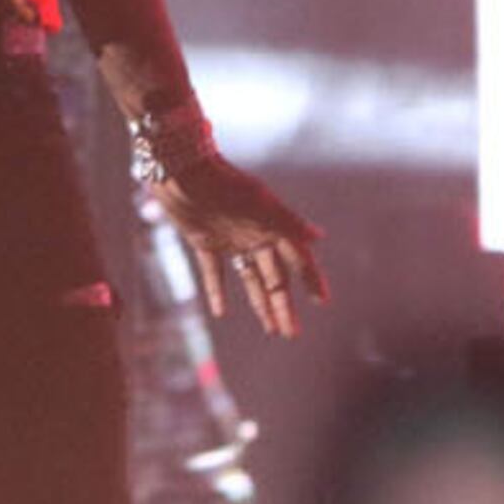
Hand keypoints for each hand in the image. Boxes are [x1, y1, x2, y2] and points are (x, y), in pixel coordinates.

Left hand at [158, 156, 329, 339]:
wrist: (181, 170)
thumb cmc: (224, 183)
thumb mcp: (260, 204)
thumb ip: (288, 223)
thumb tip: (318, 238)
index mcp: (272, 225)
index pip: (297, 258)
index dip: (310, 279)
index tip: (321, 301)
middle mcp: (254, 235)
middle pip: (274, 277)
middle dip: (283, 305)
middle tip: (291, 333)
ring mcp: (230, 240)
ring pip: (250, 279)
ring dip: (259, 303)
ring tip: (270, 329)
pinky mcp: (204, 242)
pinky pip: (214, 272)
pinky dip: (217, 291)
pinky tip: (220, 312)